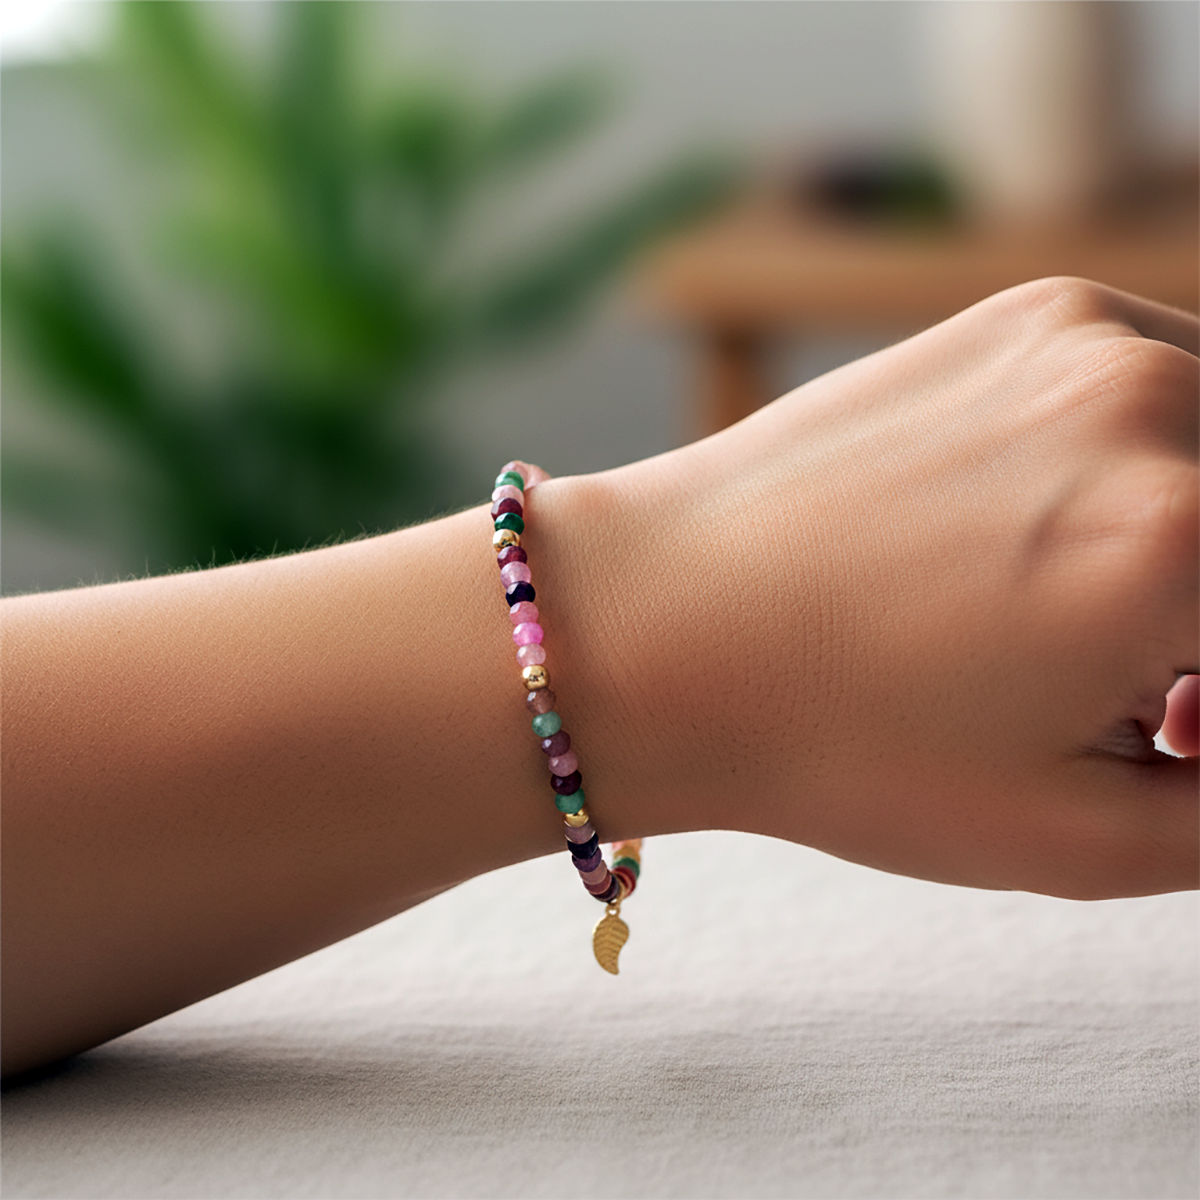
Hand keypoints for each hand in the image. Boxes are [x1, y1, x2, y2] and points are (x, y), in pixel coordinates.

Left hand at [563, 278, 1197, 897]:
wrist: (659, 624)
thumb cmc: (838, 741)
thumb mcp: (1080, 836)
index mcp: (1187, 539)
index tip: (1175, 722)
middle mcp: (1154, 400)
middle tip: (1163, 700)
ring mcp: (1085, 337)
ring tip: (1109, 628)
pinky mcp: (1027, 317)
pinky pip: (1175, 388)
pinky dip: (1167, 466)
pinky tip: (1060, 543)